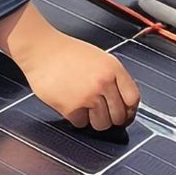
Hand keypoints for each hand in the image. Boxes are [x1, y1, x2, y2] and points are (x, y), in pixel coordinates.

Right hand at [0, 2, 140, 129]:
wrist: (42, 50)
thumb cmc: (68, 53)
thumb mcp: (100, 58)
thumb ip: (114, 78)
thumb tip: (124, 103)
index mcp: (113, 69)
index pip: (133, 99)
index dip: (129, 110)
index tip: (124, 114)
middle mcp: (104, 83)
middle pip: (119, 116)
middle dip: (111, 118)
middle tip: (102, 114)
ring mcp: (88, 96)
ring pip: (101, 124)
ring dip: (94, 120)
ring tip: (85, 108)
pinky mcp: (71, 107)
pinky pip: (81, 124)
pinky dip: (76, 118)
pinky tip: (70, 104)